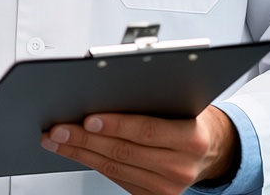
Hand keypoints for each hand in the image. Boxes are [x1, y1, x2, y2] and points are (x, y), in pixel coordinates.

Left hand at [40, 105, 238, 194]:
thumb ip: (149, 95)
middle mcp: (181, 166)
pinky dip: (91, 163)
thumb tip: (104, 85)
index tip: (88, 118)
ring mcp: (168, 187)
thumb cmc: (191, 116)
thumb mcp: (180, 99)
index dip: (115, 125)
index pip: (146, 130)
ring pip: (114, 168)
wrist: (214, 149)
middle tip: (58, 128)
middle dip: (85, 140)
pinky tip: (74, 151)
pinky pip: (117, 178)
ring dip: (80, 153)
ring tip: (56, 139)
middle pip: (123, 152)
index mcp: (191, 138)